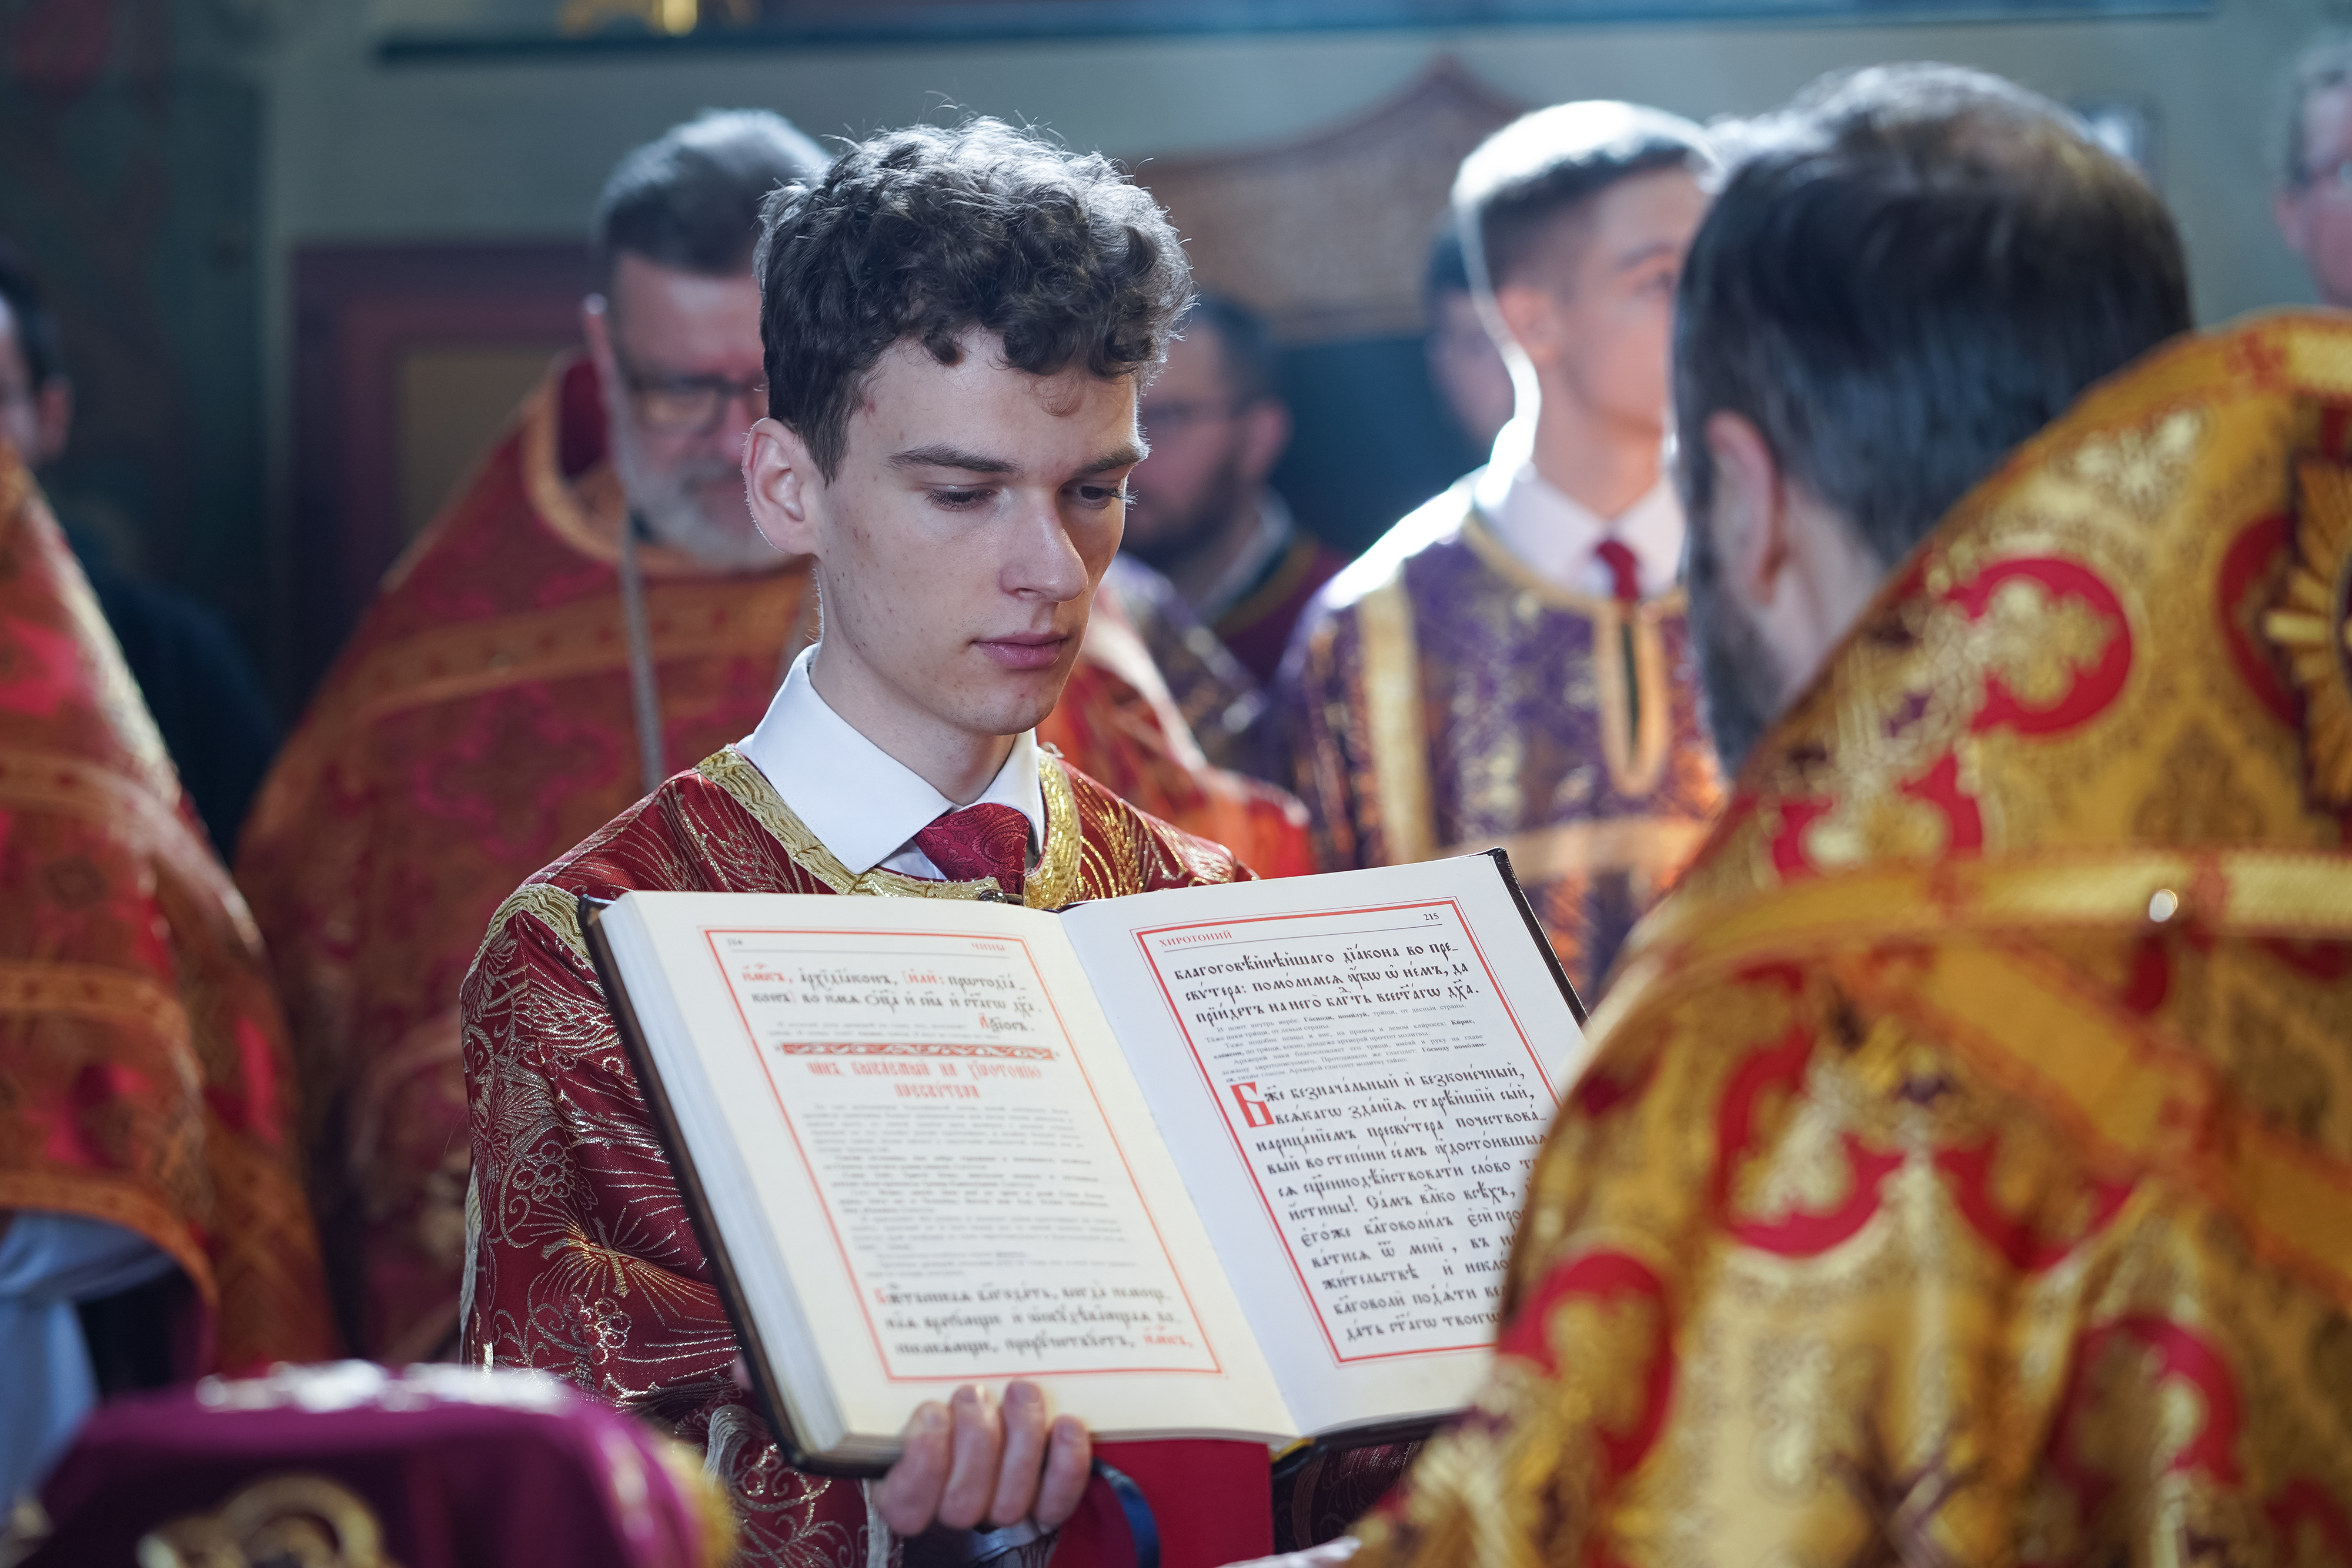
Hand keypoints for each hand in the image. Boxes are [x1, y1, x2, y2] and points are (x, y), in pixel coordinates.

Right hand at [875, 1381, 1090, 1534]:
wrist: (985, 1403)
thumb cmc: (936, 1396)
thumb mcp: (906, 1394)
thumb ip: (888, 1391)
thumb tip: (877, 1365)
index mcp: (905, 1491)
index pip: (906, 1504)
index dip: (922, 1462)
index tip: (932, 1412)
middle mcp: (952, 1510)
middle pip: (963, 1503)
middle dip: (974, 1440)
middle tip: (973, 1393)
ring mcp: (998, 1510)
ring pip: (1010, 1502)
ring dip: (1019, 1439)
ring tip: (1019, 1391)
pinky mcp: (1042, 1505)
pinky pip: (1056, 1502)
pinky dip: (1066, 1464)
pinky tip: (1066, 1424)